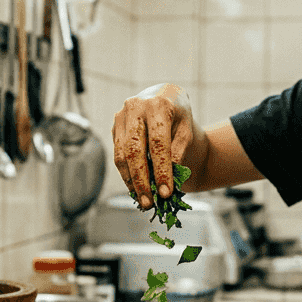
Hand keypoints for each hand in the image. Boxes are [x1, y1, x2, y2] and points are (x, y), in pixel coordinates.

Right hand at [111, 83, 195, 208]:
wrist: (165, 98)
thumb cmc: (179, 116)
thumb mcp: (186, 130)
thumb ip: (178, 151)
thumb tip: (169, 179)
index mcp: (158, 104)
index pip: (158, 142)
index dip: (161, 169)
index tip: (166, 192)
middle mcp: (135, 107)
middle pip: (134, 150)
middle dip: (141, 179)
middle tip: (149, 202)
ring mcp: (121, 116)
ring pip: (121, 154)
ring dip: (131, 181)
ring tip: (143, 200)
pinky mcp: (115, 126)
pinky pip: (117, 154)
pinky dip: (126, 174)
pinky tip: (136, 188)